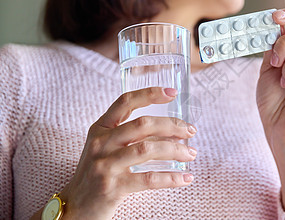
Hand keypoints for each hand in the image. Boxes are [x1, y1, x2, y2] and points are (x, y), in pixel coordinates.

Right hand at [58, 87, 197, 218]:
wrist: (75, 208)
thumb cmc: (97, 173)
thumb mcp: (105, 148)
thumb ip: (129, 135)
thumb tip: (171, 130)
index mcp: (100, 128)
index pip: (126, 102)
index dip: (150, 94)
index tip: (173, 92)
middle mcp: (101, 143)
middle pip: (142, 124)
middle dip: (172, 125)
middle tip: (190, 131)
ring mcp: (105, 165)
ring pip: (148, 149)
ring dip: (175, 150)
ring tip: (191, 154)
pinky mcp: (113, 187)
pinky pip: (149, 179)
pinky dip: (171, 178)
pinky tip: (185, 178)